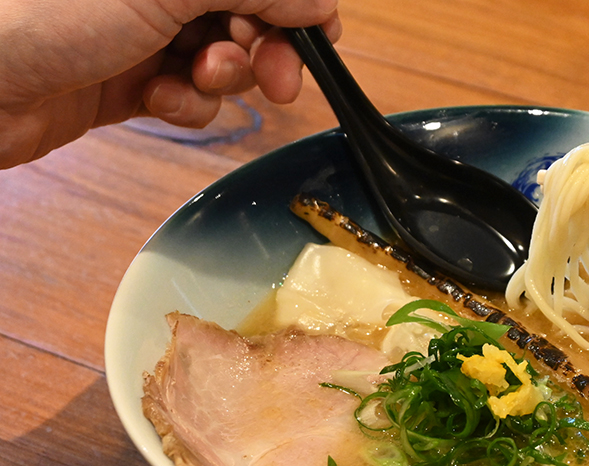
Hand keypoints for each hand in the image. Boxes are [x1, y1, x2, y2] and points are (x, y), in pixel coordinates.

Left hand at [0, 0, 340, 168]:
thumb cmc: (40, 14)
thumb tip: (316, 2)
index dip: (296, 4)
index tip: (318, 34)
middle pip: (247, 15)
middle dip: (264, 49)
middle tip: (277, 79)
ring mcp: (144, 31)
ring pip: (222, 59)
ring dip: (220, 78)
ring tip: (195, 79)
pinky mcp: (132, 78)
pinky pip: (189, 94)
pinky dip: (185, 103)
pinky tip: (160, 100)